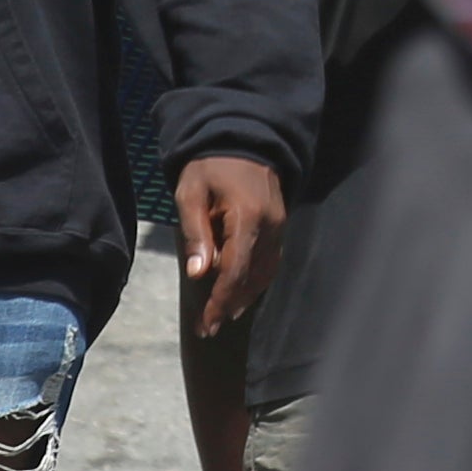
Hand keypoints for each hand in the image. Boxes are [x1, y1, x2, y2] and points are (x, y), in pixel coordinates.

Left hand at [178, 155, 286, 330]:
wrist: (242, 140)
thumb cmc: (209, 167)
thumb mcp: (190, 194)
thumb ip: (195, 234)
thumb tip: (198, 274)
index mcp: (247, 218)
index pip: (235, 271)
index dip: (220, 302)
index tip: (205, 325)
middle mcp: (271, 226)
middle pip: (252, 277)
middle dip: (229, 306)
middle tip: (207, 329)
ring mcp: (280, 226)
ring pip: (265, 273)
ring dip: (244, 298)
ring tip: (222, 316)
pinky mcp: (281, 226)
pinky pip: (271, 261)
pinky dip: (256, 281)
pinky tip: (241, 293)